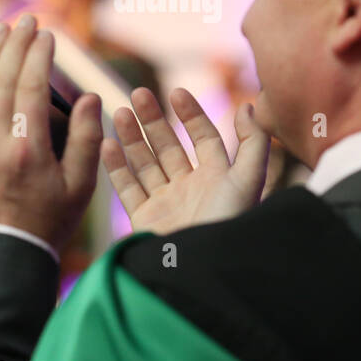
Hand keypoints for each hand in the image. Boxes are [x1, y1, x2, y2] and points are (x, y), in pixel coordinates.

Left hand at [0, 17, 104, 252]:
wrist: (1, 253)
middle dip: (13, 45)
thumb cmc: (47, 222)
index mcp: (28, 151)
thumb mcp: (80, 187)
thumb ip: (85, 139)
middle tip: (24, 20)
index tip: (46, 34)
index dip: (38, 56)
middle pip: (1, 81)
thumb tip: (88, 97)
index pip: (30, 88)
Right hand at [103, 87, 269, 233]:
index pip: (203, 138)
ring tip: (118, 112)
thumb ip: (253, 142)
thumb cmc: (228, 223)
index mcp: (217, 177)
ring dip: (131, 137)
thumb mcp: (250, 180)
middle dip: (153, 120)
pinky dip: (115, 166)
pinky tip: (106, 144)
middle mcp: (190, 188)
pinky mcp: (144, 219)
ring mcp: (165, 203)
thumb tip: (248, 106)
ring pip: (145, 162)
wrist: (201, 268)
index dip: (191, 114)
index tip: (175, 92)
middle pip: (169, 146)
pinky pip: (127, 187)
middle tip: (137, 94)